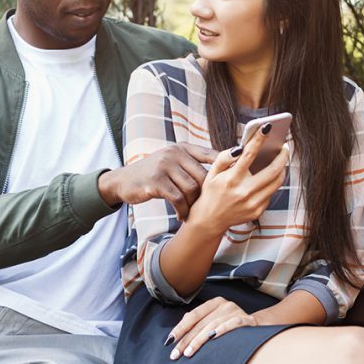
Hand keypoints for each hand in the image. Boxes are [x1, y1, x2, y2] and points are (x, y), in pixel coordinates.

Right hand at [98, 143, 216, 219]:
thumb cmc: (154, 174)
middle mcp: (175, 153)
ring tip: (192, 213)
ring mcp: (164, 166)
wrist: (124, 181)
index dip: (227, 164)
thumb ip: (193, 164)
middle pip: (204, 176)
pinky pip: (178, 198)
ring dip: (194, 205)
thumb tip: (224, 171)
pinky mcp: (155, 181)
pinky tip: (181, 216)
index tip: (239, 176)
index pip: (211, 154)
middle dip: (208, 195)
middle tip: (208, 207)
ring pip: (192, 188)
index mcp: (183, 147)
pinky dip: (182, 210)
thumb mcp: (173, 161)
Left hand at [166, 297, 257, 359]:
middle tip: (176, 354)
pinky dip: (221, 331)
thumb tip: (178, 332)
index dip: (180, 328)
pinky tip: (211, 338)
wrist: (258, 325)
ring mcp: (235, 311)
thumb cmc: (231, 325)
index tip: (169, 341)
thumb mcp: (215, 320)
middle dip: (186, 340)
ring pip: (212, 325)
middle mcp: (224, 304)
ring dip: (199, 340)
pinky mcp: (245, 319)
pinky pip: (231, 325)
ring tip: (189, 353)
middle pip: (200, 323)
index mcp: (214, 303)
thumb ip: (199, 322)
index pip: (192, 316)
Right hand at [187, 124, 289, 231]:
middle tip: (285, 146)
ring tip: (282, 159)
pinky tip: (269, 176)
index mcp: (231, 179)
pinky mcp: (258, 211)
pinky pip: (271, 193)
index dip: (259, 139)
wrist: (209, 220)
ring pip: (277, 182)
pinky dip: (271, 183)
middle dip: (282, 156)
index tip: (267, 127)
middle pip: (272, 170)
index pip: (249, 154)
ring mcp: (253, 203)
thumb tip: (240, 148)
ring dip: (282, 168)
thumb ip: (224, 157)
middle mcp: (244, 192)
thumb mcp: (211, 173)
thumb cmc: (211, 193)